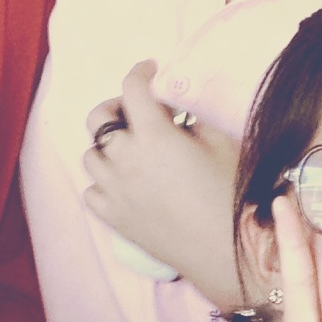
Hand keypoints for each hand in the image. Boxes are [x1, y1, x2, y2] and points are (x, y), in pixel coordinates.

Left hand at [82, 63, 244, 306]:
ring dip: (108, 147)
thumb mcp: (219, 143)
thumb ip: (190, 121)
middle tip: (137, 112)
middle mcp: (124, 159)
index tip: (149, 70)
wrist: (227, 251)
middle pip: (98, 119)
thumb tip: (175, 116)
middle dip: (116, 107)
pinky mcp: (114, 218)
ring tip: (130, 151)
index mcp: (153, 135)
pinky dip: (102, 182)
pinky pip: (91, 192)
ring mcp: (114, 191)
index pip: (133, 88)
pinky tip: (123, 183)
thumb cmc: (231, 194)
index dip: (140, 72)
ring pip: (90, 156)